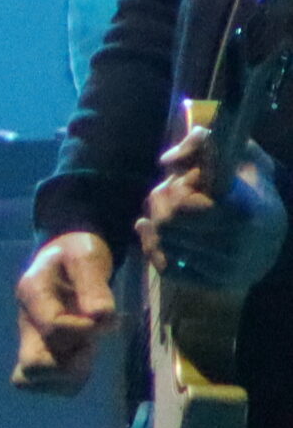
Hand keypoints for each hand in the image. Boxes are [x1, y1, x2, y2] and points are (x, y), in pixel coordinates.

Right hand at [12, 231, 114, 393]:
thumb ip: (94, 285)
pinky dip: (69, 379)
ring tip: (87, 351)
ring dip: (71, 373)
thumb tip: (102, 318)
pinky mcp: (42, 352)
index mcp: (32, 293)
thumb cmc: (78, 252)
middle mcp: (26, 322)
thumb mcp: (88, 257)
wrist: (67, 256)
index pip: (54, 328)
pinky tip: (83, 357)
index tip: (103, 318)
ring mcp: (31, 340)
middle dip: (69, 363)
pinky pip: (48, 383)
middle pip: (33, 366)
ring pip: (37, 380)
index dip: (83, 331)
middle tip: (89, 345)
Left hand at [144, 121, 287, 293]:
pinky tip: (161, 234)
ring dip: (158, 224)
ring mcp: (229, 269)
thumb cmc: (248, 188)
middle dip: (161, 203)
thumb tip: (168, 161)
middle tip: (168, 192)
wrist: (269, 236)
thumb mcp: (237, 154)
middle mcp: (241, 245)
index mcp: (248, 211)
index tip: (187, 180)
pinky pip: (166, 267)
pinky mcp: (216, 284)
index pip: (183, 204)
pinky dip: (157, 249)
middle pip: (168, 224)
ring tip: (170, 212)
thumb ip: (203, 142)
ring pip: (163, 244)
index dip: (178, 188)